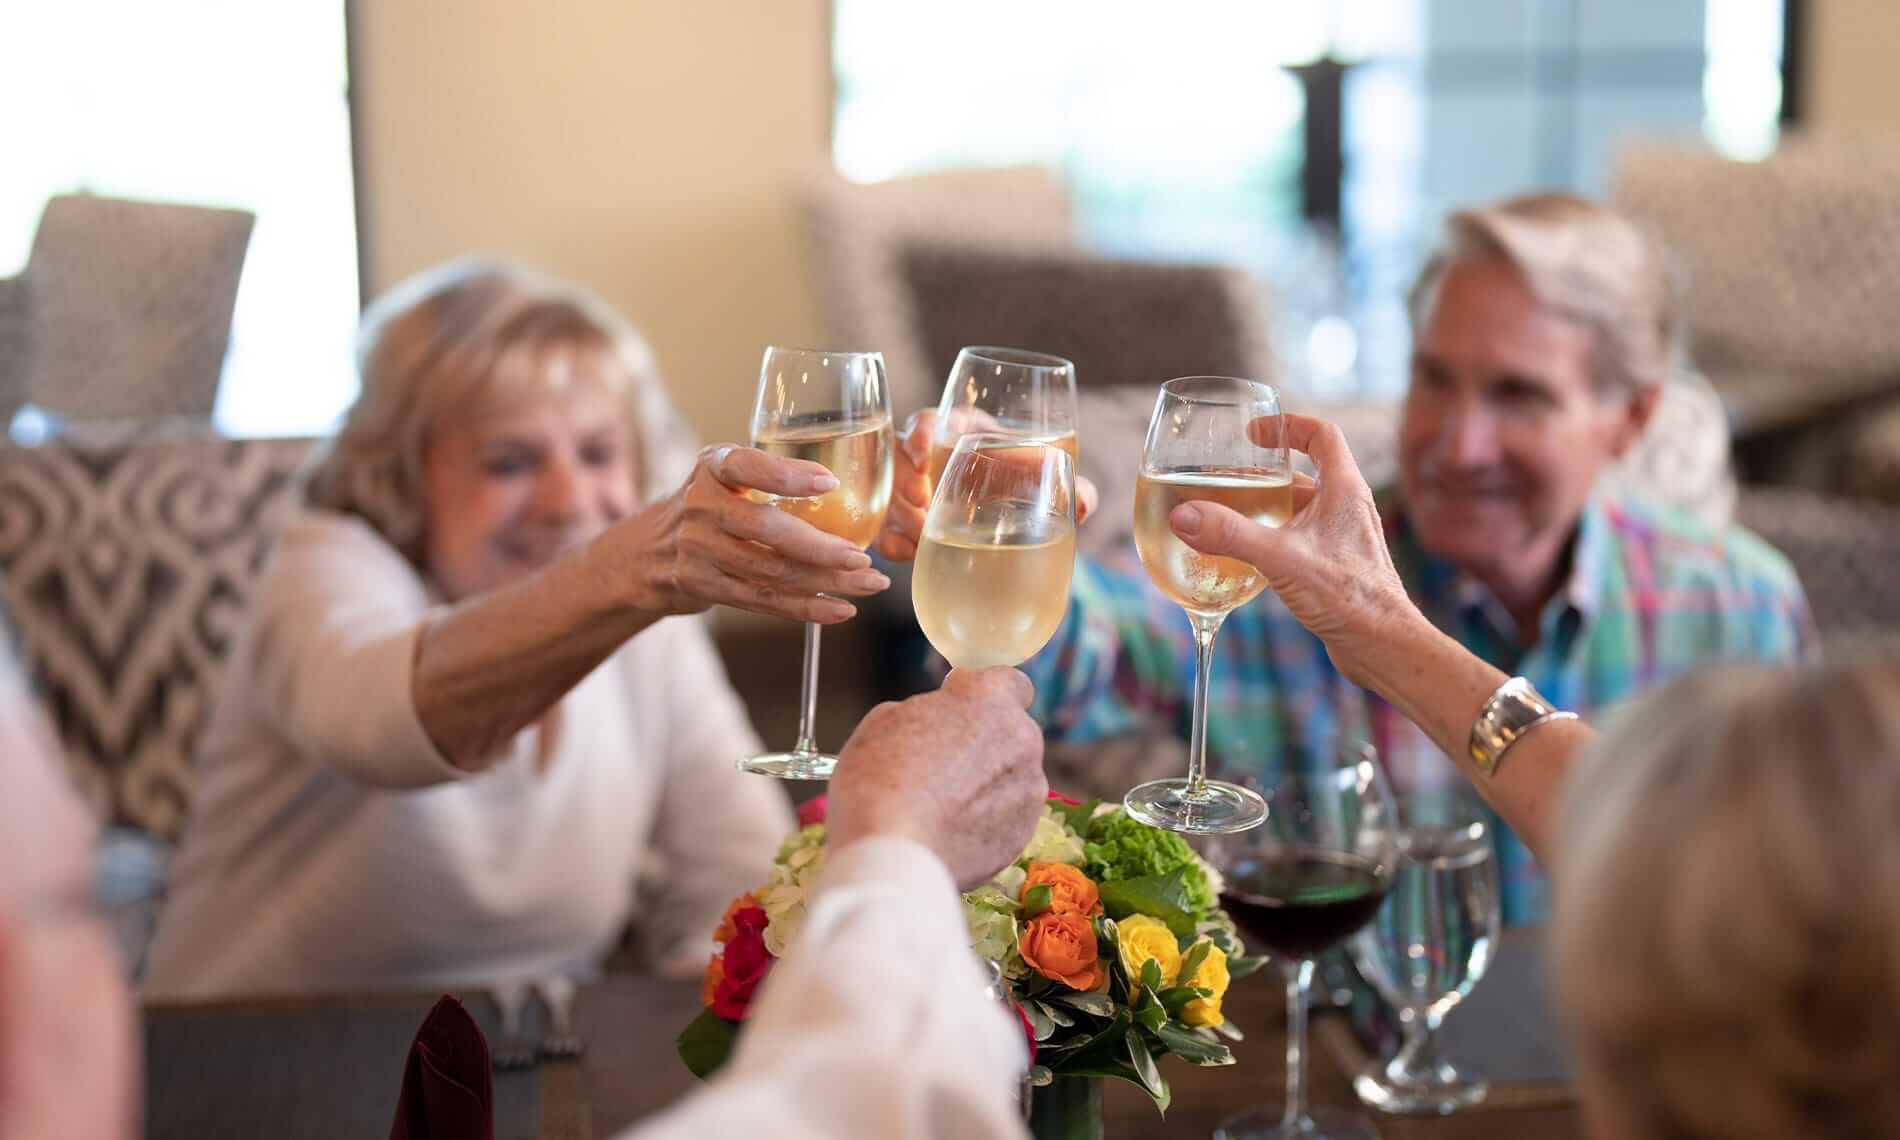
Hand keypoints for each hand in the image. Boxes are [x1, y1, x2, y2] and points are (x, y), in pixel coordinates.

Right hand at [619, 444, 891, 623]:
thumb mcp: (724, 477)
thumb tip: (848, 490)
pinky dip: (806, 608)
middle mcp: (701, 506)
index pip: (747, 465)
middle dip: (821, 547)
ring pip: (771, 571)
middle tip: (863, 558)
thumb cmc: (707, 506)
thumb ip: (767, 476)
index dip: (787, 475)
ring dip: (826, 582)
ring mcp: (698, 550)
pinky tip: (840, 610)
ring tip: (869, 584)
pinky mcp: (703, 586)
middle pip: (766, 530)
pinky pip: (763, 599)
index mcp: (712, 467)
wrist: (646, 553)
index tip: (830, 483)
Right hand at [828, 668, 1047, 888]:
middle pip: (1010, 733)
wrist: (893, 852)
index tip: (958, 710)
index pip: (1011, 682)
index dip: (982, 696)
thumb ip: (930, 713)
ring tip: (942, 806)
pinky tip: (949, 832)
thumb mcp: (886, 720)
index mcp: (990, 700)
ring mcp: (1029, 790)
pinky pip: (1007, 817)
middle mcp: (1022, 740)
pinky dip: (986, 821)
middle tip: (941, 764)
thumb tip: (941, 725)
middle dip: (984, 743)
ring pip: (1011, 777)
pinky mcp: (1023, 833)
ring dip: (987, 784)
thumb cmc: (879, 777)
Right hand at [875, 408, 1098, 561]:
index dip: (922, 429)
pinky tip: (908, 553)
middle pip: (900, 457)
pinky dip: (891, 541)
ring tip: (919, 534)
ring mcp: (914, 493)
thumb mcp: (1056, 487)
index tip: (923, 447)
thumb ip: (1077, 490)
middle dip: (903, 478)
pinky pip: (885, 529)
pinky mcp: (906, 525)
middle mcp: (933, 459)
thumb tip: (1086, 503)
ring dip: (897, 512)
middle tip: (920, 501)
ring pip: (887, 494)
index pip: (933, 420)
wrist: (1024, 531)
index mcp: (966, 434)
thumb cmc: (1035, 491)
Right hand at [1165, 413, 1421, 688]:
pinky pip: (1303, 538)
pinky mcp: (1338, 566)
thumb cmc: (1348, 597)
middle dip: (1265, 473)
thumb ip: (1230, 534)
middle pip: (1306, 474)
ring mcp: (1345, 538)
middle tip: (1228, 479)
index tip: (1255, 434)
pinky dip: (1276, 537)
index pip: (1321, 435)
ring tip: (1232, 515)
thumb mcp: (1280, 559)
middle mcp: (1348, 508)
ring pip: (1303, 509)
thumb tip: (1183, 516)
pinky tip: (1252, 557)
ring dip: (1269, 507)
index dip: (1288, 426)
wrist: (1382, 645)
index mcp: (1344, 490)